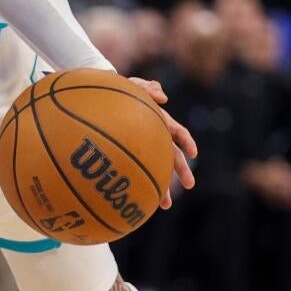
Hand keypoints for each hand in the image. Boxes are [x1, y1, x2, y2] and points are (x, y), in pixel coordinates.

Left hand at [126, 76, 197, 208]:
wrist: (97, 99)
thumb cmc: (118, 91)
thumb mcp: (132, 85)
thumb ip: (147, 88)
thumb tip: (164, 96)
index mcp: (160, 121)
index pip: (179, 133)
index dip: (188, 142)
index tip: (193, 154)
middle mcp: (155, 137)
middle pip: (172, 156)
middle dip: (182, 171)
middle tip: (191, 185)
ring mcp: (142, 147)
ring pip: (156, 169)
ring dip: (163, 187)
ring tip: (164, 205)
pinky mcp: (127, 155)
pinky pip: (135, 172)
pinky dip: (138, 185)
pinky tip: (136, 200)